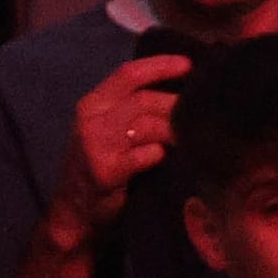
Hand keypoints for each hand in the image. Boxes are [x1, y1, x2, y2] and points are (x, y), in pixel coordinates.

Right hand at [59, 50, 183, 236]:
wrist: (75, 211)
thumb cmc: (102, 166)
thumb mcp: (109, 131)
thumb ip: (133, 111)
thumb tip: (180, 95)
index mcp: (93, 103)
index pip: (129, 74)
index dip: (161, 66)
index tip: (190, 65)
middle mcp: (92, 118)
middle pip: (145, 100)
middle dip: (178, 106)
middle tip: (202, 115)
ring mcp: (96, 144)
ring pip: (149, 125)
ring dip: (176, 132)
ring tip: (192, 139)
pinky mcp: (105, 170)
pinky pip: (145, 154)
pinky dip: (161, 155)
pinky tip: (167, 159)